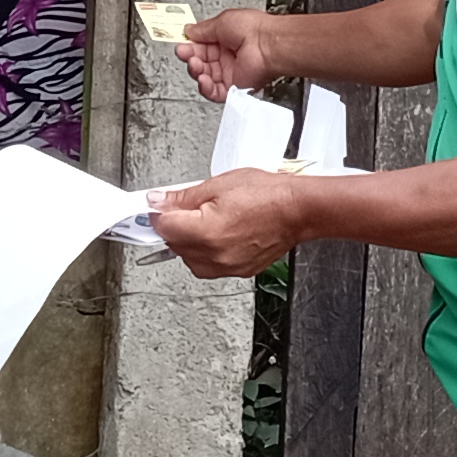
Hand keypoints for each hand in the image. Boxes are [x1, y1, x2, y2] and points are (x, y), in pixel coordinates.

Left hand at [152, 167, 313, 278]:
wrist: (298, 210)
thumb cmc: (268, 194)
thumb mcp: (218, 185)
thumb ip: (183, 197)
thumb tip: (158, 201)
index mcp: (206, 232)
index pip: (164, 227)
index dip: (160, 213)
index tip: (161, 205)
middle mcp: (215, 255)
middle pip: (174, 245)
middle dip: (176, 226)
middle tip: (191, 207)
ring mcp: (227, 267)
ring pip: (190, 259)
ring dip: (190, 241)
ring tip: (209, 220)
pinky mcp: (238, 271)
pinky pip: (210, 265)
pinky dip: (208, 251)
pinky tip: (221, 233)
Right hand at [177, 8, 275, 102]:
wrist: (268, 44)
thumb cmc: (253, 29)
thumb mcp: (222, 21)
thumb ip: (203, 29)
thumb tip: (189, 30)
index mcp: (225, 39)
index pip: (200, 45)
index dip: (189, 45)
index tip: (181, 43)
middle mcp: (227, 56)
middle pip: (200, 62)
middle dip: (190, 57)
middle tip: (185, 53)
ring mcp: (230, 72)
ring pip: (204, 77)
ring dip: (195, 71)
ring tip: (195, 64)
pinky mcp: (234, 87)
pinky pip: (214, 92)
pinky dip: (205, 87)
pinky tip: (202, 79)